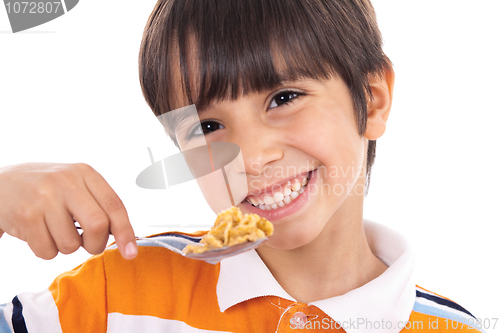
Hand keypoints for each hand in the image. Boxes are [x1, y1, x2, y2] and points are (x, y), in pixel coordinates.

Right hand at [0, 163, 136, 259]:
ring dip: (66, 247)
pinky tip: (38, 232)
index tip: (131, 252)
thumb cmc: (46, 189)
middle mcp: (66, 181)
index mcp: (85, 173)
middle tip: (87, 244)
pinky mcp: (26, 216)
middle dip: (96, 244)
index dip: (126, 232)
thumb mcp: (74, 184)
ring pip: (71, 244)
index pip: (115, 205)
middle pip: (98, 226)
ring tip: (54, 230)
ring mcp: (45, 198)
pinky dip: (46, 250)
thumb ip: (98, 204)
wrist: (0, 183)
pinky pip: (47, 251)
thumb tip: (123, 236)